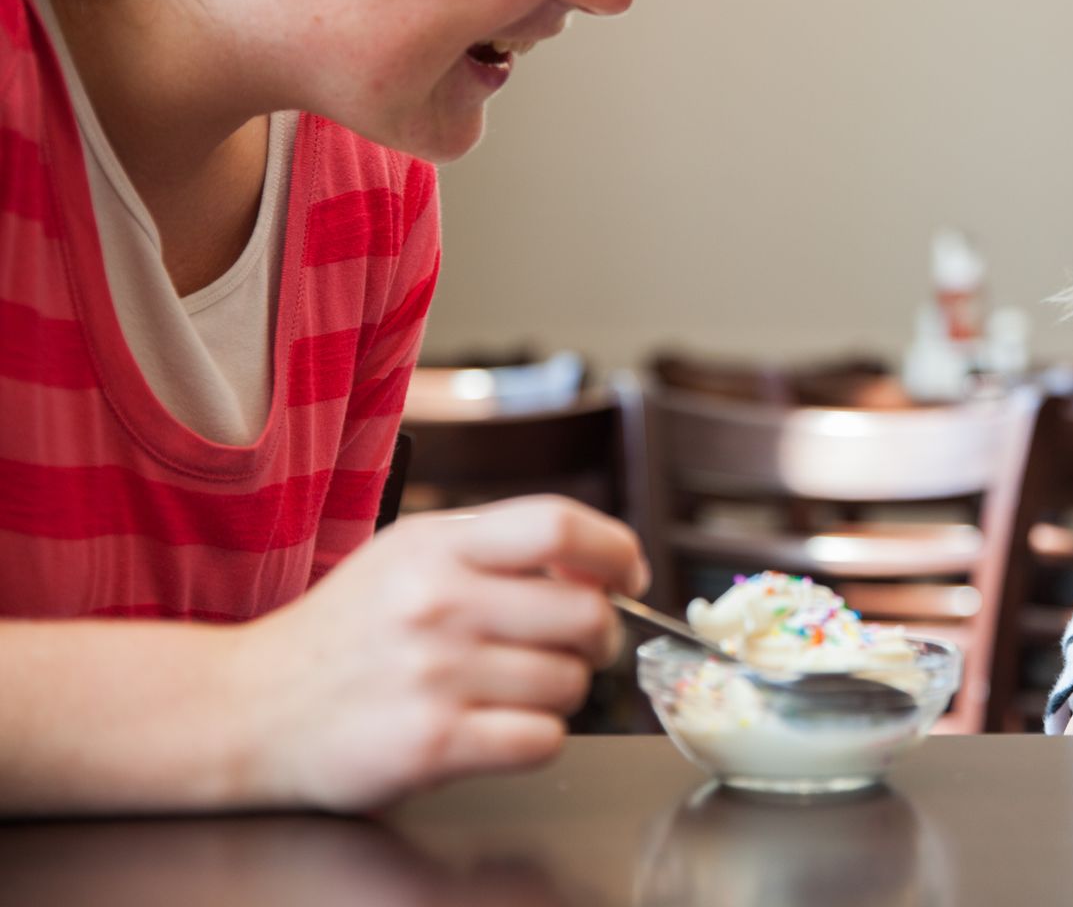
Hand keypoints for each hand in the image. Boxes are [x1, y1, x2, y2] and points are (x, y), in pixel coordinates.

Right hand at [229, 495, 648, 810]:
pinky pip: (541, 741)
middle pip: (586, 615)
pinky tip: (498, 728)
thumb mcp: (410, 556)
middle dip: (598, 636)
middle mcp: (438, 603)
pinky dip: (536, 739)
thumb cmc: (346, 631)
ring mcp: (434, 675)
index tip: (627, 574)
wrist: (246, 707)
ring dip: (561, 693)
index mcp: (439, 545)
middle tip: (572, 647)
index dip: (616, 551)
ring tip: (513, 689)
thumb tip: (601, 564)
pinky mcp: (430, 744)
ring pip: (570, 684)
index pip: (560, 526)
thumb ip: (498, 548)